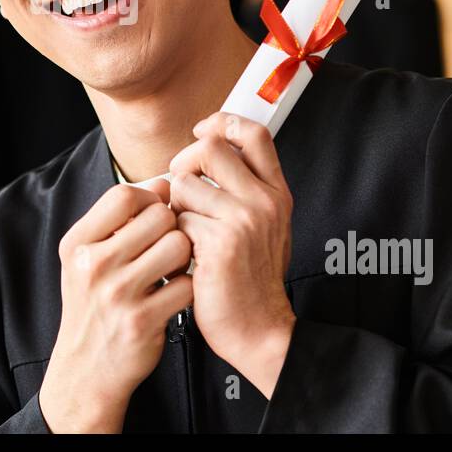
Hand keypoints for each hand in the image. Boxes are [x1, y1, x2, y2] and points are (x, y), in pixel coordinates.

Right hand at [38, 180, 192, 432]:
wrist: (85, 370)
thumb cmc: (92, 306)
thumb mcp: (86, 259)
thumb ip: (117, 221)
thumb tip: (164, 182)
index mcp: (77, 243)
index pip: (124, 194)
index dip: (150, 197)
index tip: (155, 213)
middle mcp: (93, 265)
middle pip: (159, 216)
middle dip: (172, 227)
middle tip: (166, 247)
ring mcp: (117, 294)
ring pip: (178, 246)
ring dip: (184, 257)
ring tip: (172, 270)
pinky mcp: (142, 321)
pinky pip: (186, 285)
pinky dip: (187, 289)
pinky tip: (173, 296)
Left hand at [168, 112, 295, 397]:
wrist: (259, 329)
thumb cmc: (252, 281)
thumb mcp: (265, 227)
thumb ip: (245, 191)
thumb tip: (208, 154)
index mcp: (276, 193)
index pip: (255, 135)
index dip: (224, 122)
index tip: (203, 130)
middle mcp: (265, 201)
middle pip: (211, 149)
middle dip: (185, 164)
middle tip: (181, 189)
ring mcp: (244, 220)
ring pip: (186, 184)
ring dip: (176, 208)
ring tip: (187, 234)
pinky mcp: (220, 243)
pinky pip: (179, 220)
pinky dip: (175, 237)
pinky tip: (188, 258)